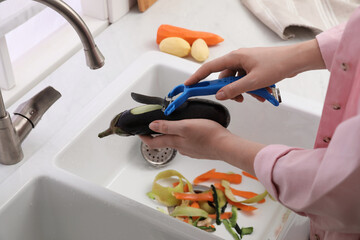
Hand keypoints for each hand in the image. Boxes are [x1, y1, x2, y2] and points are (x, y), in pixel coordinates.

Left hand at [139, 119, 265, 174]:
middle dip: (157, 135)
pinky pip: (187, 144)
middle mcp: (181, 148)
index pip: (154, 142)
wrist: (226, 146)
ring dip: (170, 136)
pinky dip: (183, 138)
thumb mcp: (185, 126)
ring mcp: (190, 150)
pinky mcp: (199, 150)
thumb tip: (152, 126)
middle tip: (153, 127)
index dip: (145, 137)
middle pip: (164, 142)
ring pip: (176, 143)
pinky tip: (189, 132)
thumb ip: (168, 126)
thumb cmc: (208, 135)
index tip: (139, 133)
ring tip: (172, 125)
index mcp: (175, 142)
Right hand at [185, 39, 324, 101]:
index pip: (210, 68)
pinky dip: (251, 88)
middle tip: (237, 99)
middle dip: (230, 91)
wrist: (296, 60)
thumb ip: (234, 89)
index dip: (197, 77)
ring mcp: (246, 63)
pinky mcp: (254, 68)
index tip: (188, 85)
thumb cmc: (277, 65)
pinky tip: (261, 94)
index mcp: (235, 57)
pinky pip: (246, 80)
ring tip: (256, 96)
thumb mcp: (253, 81)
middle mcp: (238, 59)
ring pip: (236, 81)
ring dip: (244, 91)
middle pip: (225, 78)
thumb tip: (219, 95)